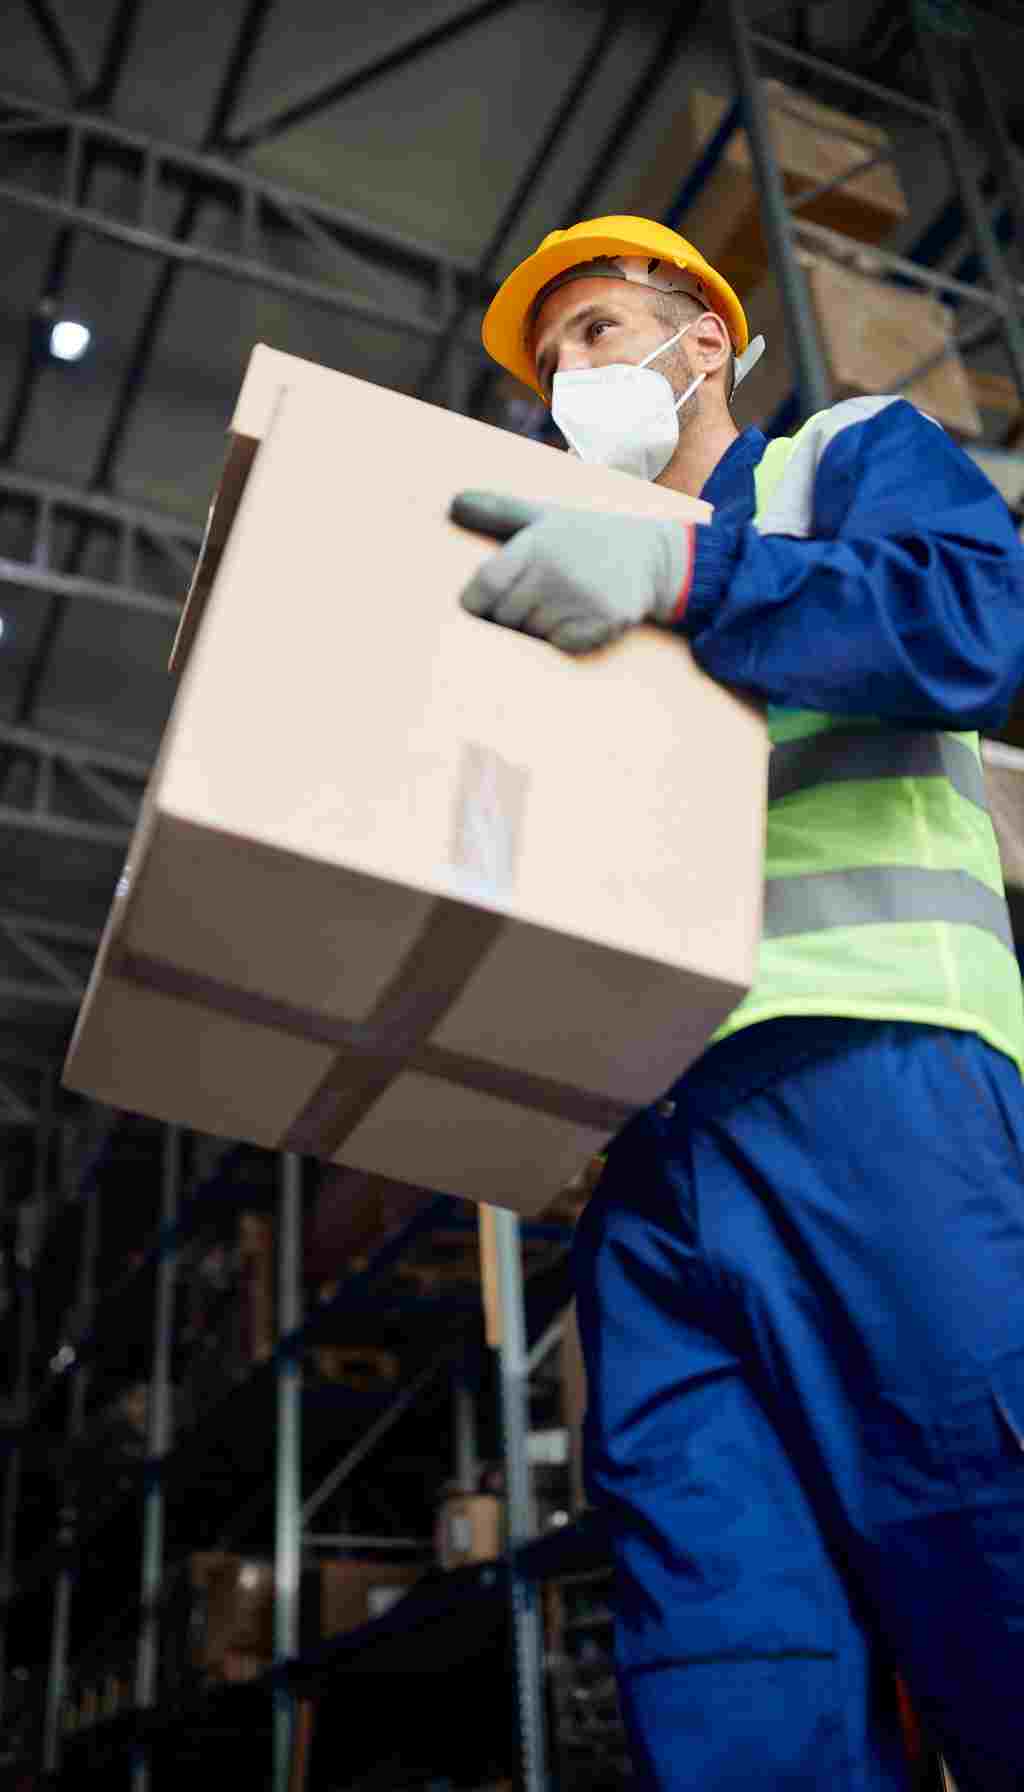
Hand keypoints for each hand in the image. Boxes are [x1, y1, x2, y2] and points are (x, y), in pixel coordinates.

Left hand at [450, 491, 694, 652]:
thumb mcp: (544, 516)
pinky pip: (561, 645)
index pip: (484, 588)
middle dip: (512, 614)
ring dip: (540, 626)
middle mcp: (556, 570)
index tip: (483, 603)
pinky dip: (567, 637)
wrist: (652, 555)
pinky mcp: (603, 622)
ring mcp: (581, 599)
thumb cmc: (587, 536)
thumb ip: (497, 512)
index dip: (477, 603)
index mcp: (536, 543)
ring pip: (531, 635)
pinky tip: (581, 615)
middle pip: (505, 617)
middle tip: (539, 595)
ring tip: (564, 601)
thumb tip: (452, 503)